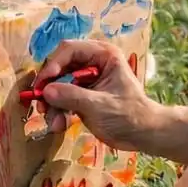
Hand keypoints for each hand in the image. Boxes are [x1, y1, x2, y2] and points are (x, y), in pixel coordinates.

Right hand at [34, 39, 158, 150]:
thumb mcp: (101, 106)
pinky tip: (59, 125)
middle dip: (49, 87)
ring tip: (52, 122)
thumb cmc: (130, 116)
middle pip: (59, 66)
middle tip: (41, 105)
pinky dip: (58, 110)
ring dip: (52, 103)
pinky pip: (62, 97)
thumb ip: (73, 96)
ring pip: (57, 83)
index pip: (69, 50)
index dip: (53, 65)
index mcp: (102, 55)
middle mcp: (91, 62)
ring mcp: (85, 79)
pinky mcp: (81, 94)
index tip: (44, 85)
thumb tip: (46, 91)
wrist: (146, 136)